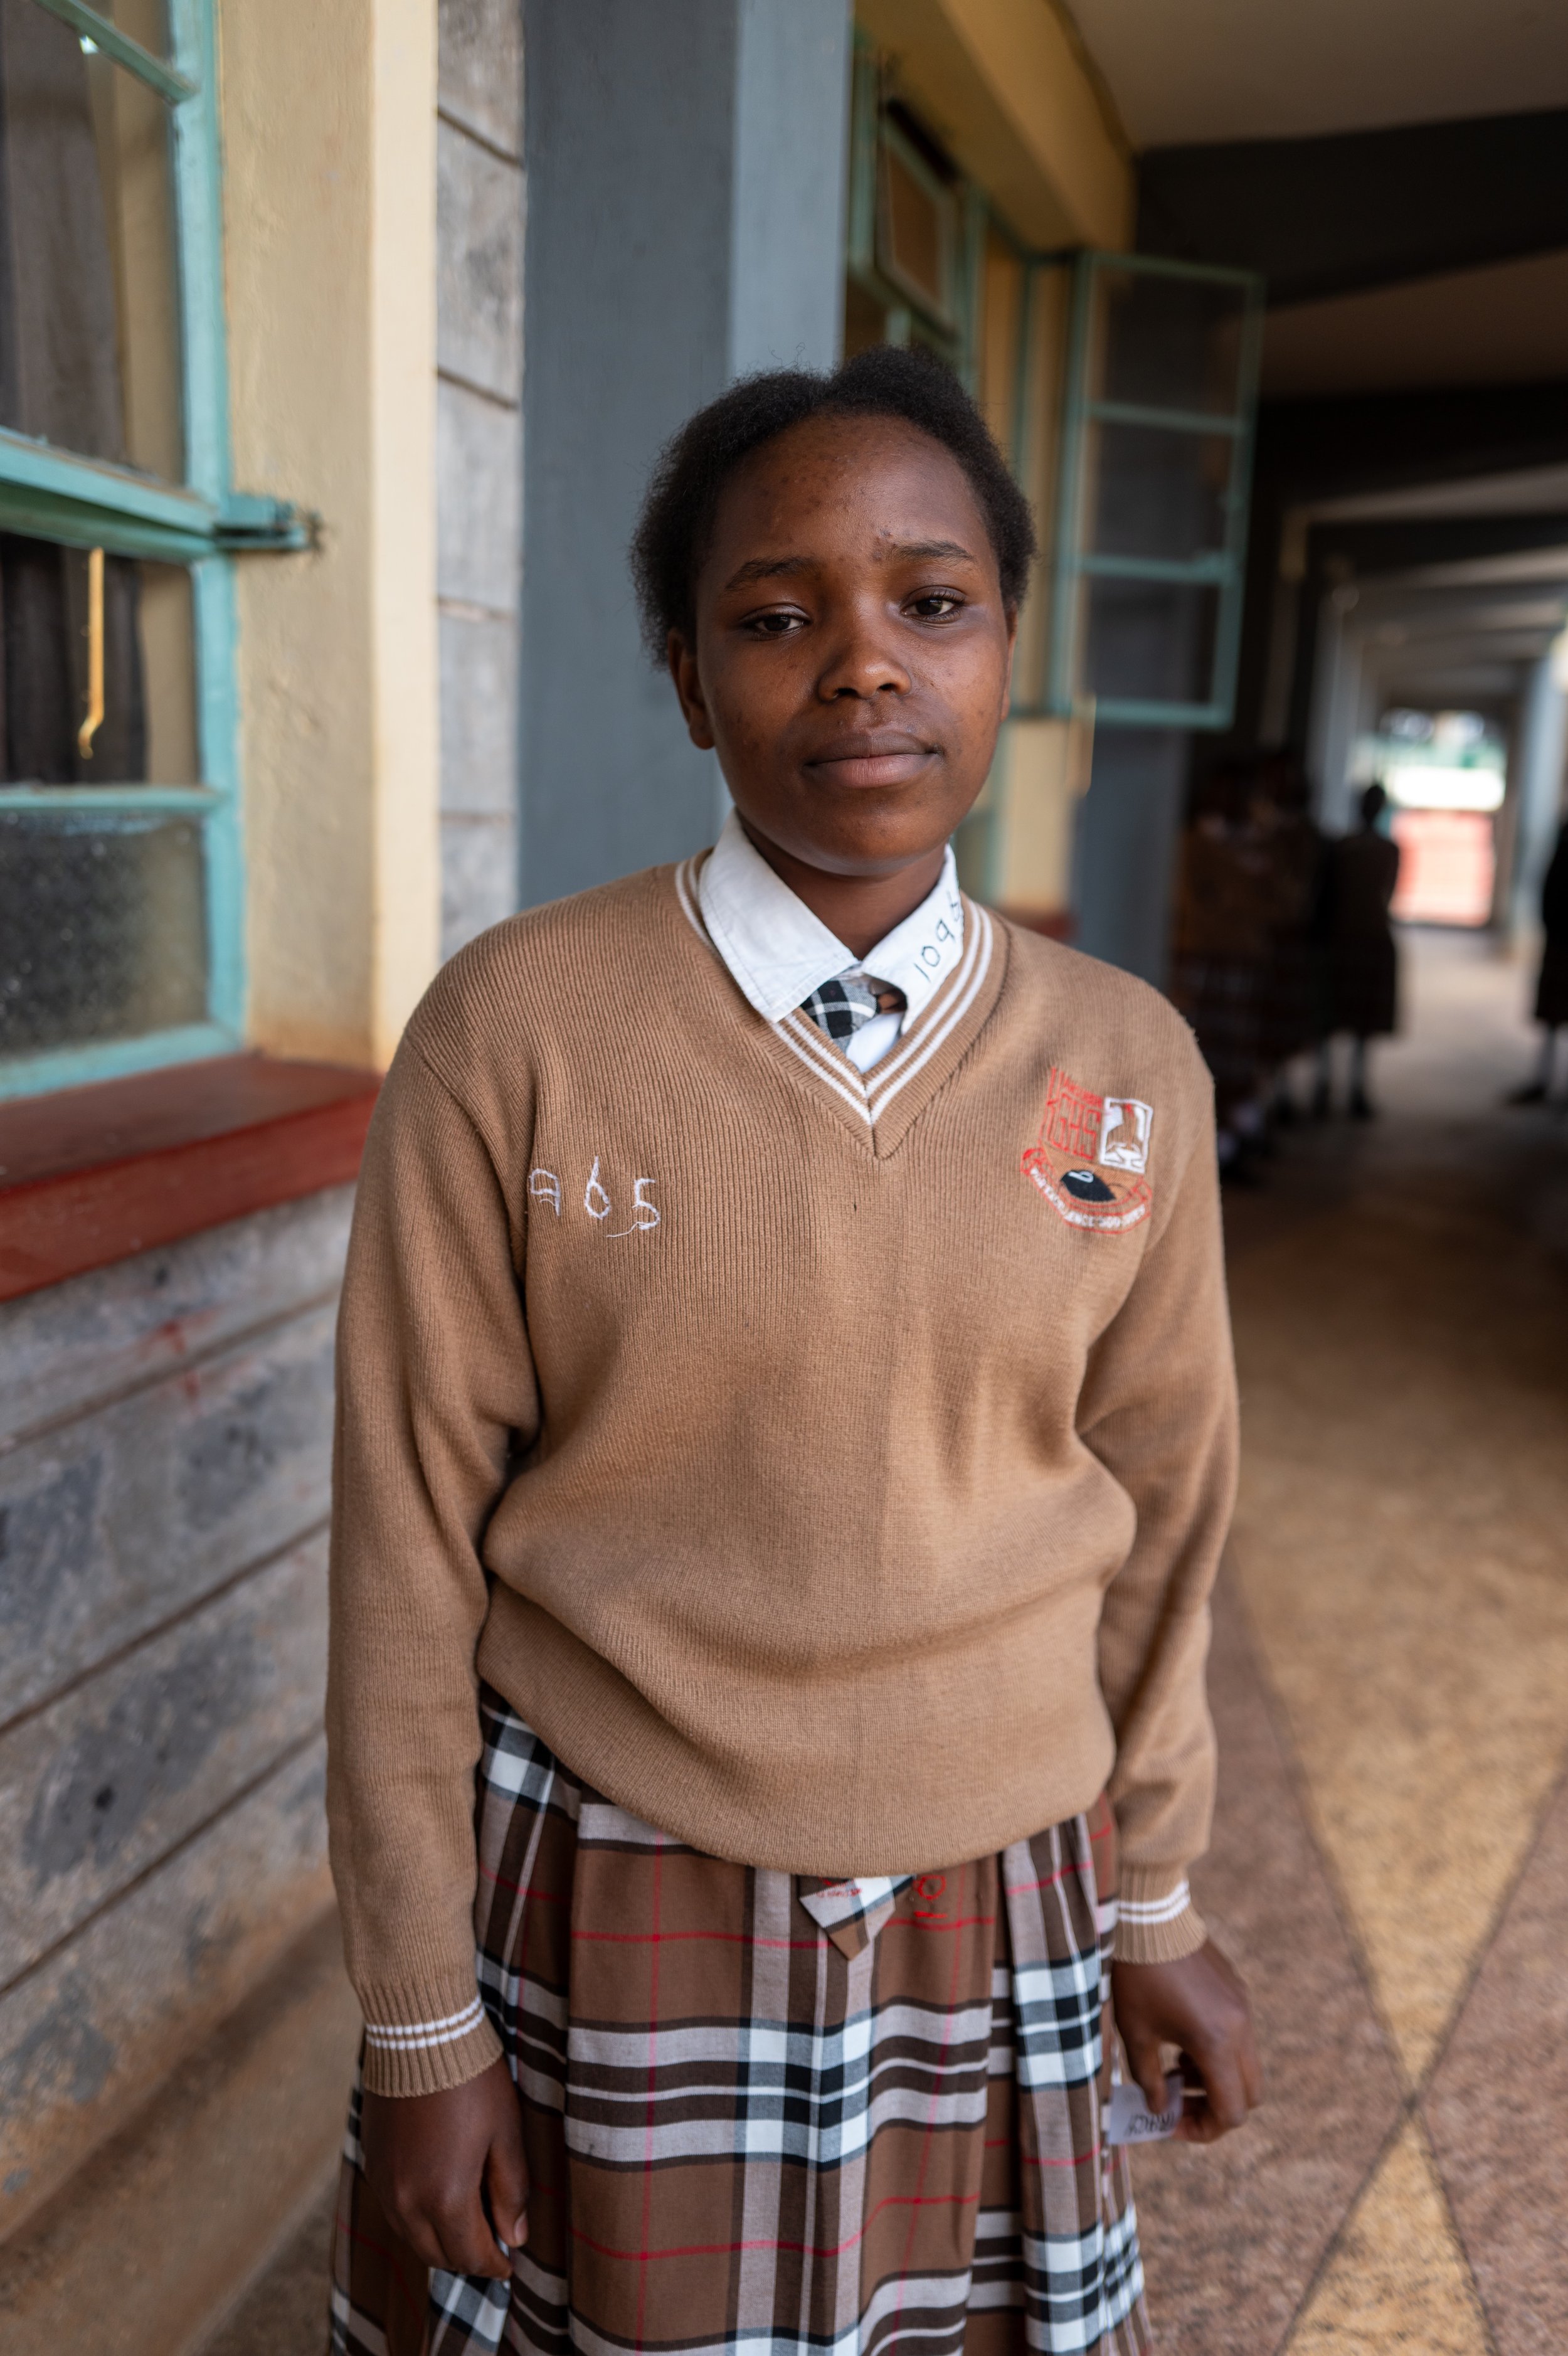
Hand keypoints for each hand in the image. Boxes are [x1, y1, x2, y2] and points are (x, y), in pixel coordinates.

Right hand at [360, 2057, 526, 2276]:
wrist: (420, 2032)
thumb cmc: (471, 2079)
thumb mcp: (506, 2132)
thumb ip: (511, 2190)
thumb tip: (516, 2237)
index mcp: (445, 2198)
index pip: (471, 2256)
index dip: (495, 2264)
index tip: (511, 2262)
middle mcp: (406, 2202)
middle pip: (437, 2256)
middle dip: (467, 2257)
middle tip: (491, 2244)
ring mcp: (383, 2184)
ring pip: (412, 2237)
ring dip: (439, 2240)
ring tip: (467, 2222)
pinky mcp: (371, 2162)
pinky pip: (393, 2210)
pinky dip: (416, 2216)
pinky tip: (436, 2196)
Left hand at [1112, 1938, 1261, 2144]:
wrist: (1148, 1919)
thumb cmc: (1137, 1978)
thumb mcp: (1136, 2035)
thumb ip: (1150, 2081)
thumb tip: (1160, 2111)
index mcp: (1216, 2044)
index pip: (1230, 2112)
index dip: (1203, 2130)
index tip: (1172, 2124)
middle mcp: (1240, 2028)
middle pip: (1248, 2095)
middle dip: (1216, 2108)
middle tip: (1181, 2104)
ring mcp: (1243, 2007)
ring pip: (1246, 2065)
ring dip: (1218, 2078)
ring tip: (1177, 2068)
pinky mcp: (1238, 1990)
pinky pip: (1240, 2035)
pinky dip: (1220, 2050)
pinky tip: (1185, 2037)